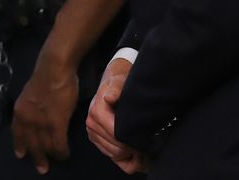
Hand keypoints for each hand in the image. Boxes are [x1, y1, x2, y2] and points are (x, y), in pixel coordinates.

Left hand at [11, 56, 77, 173]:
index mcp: (19, 111)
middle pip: (31, 144)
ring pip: (45, 146)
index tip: (21, 155)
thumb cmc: (45, 78)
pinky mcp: (56, 124)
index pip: (17, 133)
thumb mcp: (29, 95)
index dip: (20, 145)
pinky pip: (58, 144)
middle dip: (37, 157)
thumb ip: (31, 109)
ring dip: (52, 155)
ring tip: (57, 160)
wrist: (54, 69)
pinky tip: (65, 155)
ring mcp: (41, 122)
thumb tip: (39, 119)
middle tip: (42, 168)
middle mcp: (27, 120)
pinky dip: (62, 152)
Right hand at [85, 58, 146, 172]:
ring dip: (129, 154)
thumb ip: (116, 88)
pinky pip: (111, 156)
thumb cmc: (120, 82)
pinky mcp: (96, 138)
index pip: (115, 136)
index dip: (131, 140)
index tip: (144, 138)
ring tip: (142, 145)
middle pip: (115, 148)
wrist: (113, 81)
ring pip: (114, 155)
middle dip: (132, 149)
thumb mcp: (120, 81)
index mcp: (96, 112)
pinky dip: (124, 158)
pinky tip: (135, 150)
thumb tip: (109, 97)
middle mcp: (91, 124)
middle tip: (146, 144)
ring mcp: (93, 133)